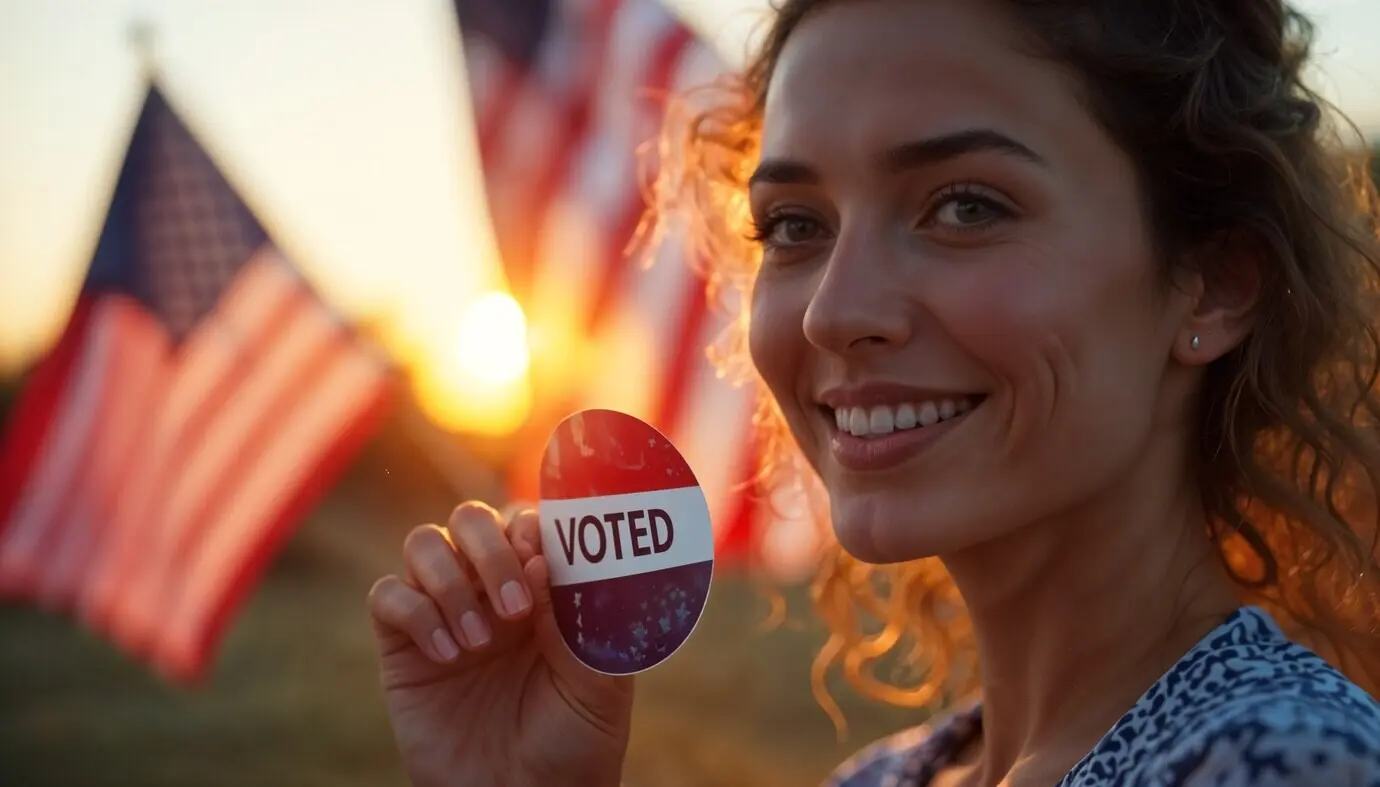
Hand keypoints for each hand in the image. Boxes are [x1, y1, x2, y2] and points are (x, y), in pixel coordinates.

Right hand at [367, 501, 633, 786]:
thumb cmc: (574, 742)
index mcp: (544, 587)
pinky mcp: (403, 647)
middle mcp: (491, 589)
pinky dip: (415, 613)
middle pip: (471, 519)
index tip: (544, 562)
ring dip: (450, 582)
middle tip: (514, 609)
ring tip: (479, 642)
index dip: (532, 528)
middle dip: (490, 550)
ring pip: (424, 543)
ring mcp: (445, 612)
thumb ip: (578, 621)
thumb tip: (543, 562)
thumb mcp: (598, 684)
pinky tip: (448, 656)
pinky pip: (387, 595)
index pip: (527, 522)